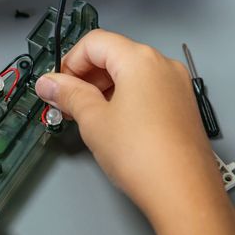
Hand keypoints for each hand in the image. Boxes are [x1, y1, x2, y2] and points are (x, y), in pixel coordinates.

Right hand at [35, 30, 234, 234]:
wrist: (183, 193)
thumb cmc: (147, 157)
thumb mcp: (93, 120)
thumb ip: (68, 95)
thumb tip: (51, 83)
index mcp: (140, 59)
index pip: (94, 42)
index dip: (70, 61)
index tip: (58, 84)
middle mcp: (163, 65)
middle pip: (114, 54)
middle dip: (86, 76)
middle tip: (68, 101)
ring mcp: (177, 85)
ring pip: (131, 73)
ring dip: (105, 88)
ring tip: (89, 117)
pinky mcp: (183, 106)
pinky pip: (148, 89)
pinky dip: (126, 98)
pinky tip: (114, 125)